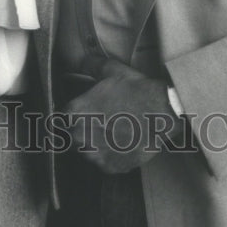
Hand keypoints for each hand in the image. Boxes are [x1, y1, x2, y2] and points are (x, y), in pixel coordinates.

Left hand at [65, 60, 183, 173]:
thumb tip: (80, 60)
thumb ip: (89, 64)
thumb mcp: (110, 70)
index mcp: (74, 112)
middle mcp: (79, 136)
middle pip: (73, 136)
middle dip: (85, 130)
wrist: (161, 112)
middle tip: (104, 122)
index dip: (78, 114)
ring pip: (88, 151)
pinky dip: (111, 156)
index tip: (89, 112)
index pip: (64, 117)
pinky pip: (104, 163)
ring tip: (115, 133)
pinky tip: (122, 144)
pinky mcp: (110, 167)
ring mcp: (94, 154)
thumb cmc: (135, 90)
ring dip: (97, 145)